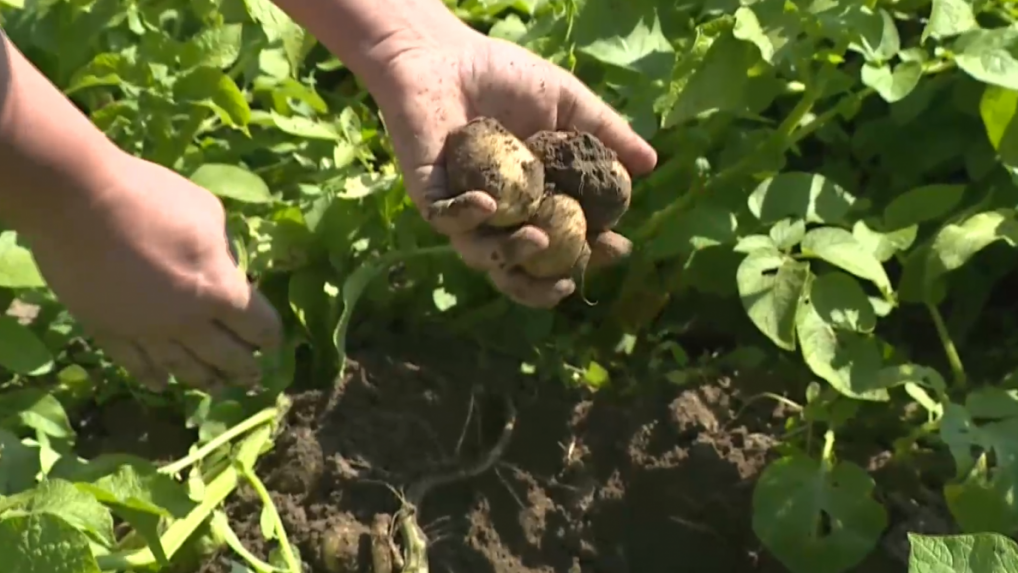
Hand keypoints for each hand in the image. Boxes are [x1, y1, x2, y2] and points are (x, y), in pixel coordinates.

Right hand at [27, 153, 281, 390]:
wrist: (78, 201)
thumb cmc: (151, 198)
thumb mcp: (208, 213)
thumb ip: (225, 248)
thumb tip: (228, 266)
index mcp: (218, 291)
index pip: (257, 326)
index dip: (269, 336)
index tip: (272, 340)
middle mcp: (186, 321)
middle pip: (225, 355)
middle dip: (245, 367)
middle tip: (254, 376)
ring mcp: (145, 331)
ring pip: (183, 368)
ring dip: (206, 381)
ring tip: (219, 388)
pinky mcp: (108, 330)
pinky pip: (135, 363)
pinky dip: (152, 377)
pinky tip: (162, 384)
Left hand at [371, 25, 657, 307]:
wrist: (444, 54)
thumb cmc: (505, 76)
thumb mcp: (566, 102)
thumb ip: (605, 132)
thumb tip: (650, 164)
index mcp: (540, 198)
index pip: (569, 238)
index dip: (593, 251)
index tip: (617, 246)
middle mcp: (503, 215)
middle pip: (523, 268)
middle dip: (544, 285)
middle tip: (567, 280)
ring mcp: (465, 211)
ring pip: (484, 255)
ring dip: (512, 254)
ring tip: (538, 239)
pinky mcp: (431, 196)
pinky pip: (447, 221)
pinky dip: (468, 218)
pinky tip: (489, 206)